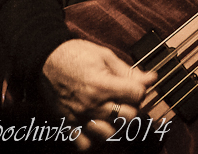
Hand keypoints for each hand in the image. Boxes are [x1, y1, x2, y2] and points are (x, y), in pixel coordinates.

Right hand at [42, 38, 157, 149]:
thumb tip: (151, 78)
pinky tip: (97, 125)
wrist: (46, 58)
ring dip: (115, 124)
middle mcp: (92, 104)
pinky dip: (93, 139)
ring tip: (112, 111)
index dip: (140, 89)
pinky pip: (85, 144)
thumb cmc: (75, 54)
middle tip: (125, 97)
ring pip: (110, 133)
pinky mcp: (69, 124)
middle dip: (132, 106)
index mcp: (102, 85)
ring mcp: (80, 117)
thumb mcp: (105, 56)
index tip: (135, 85)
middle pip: (128, 117)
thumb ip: (128, 71)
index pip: (137, 95)